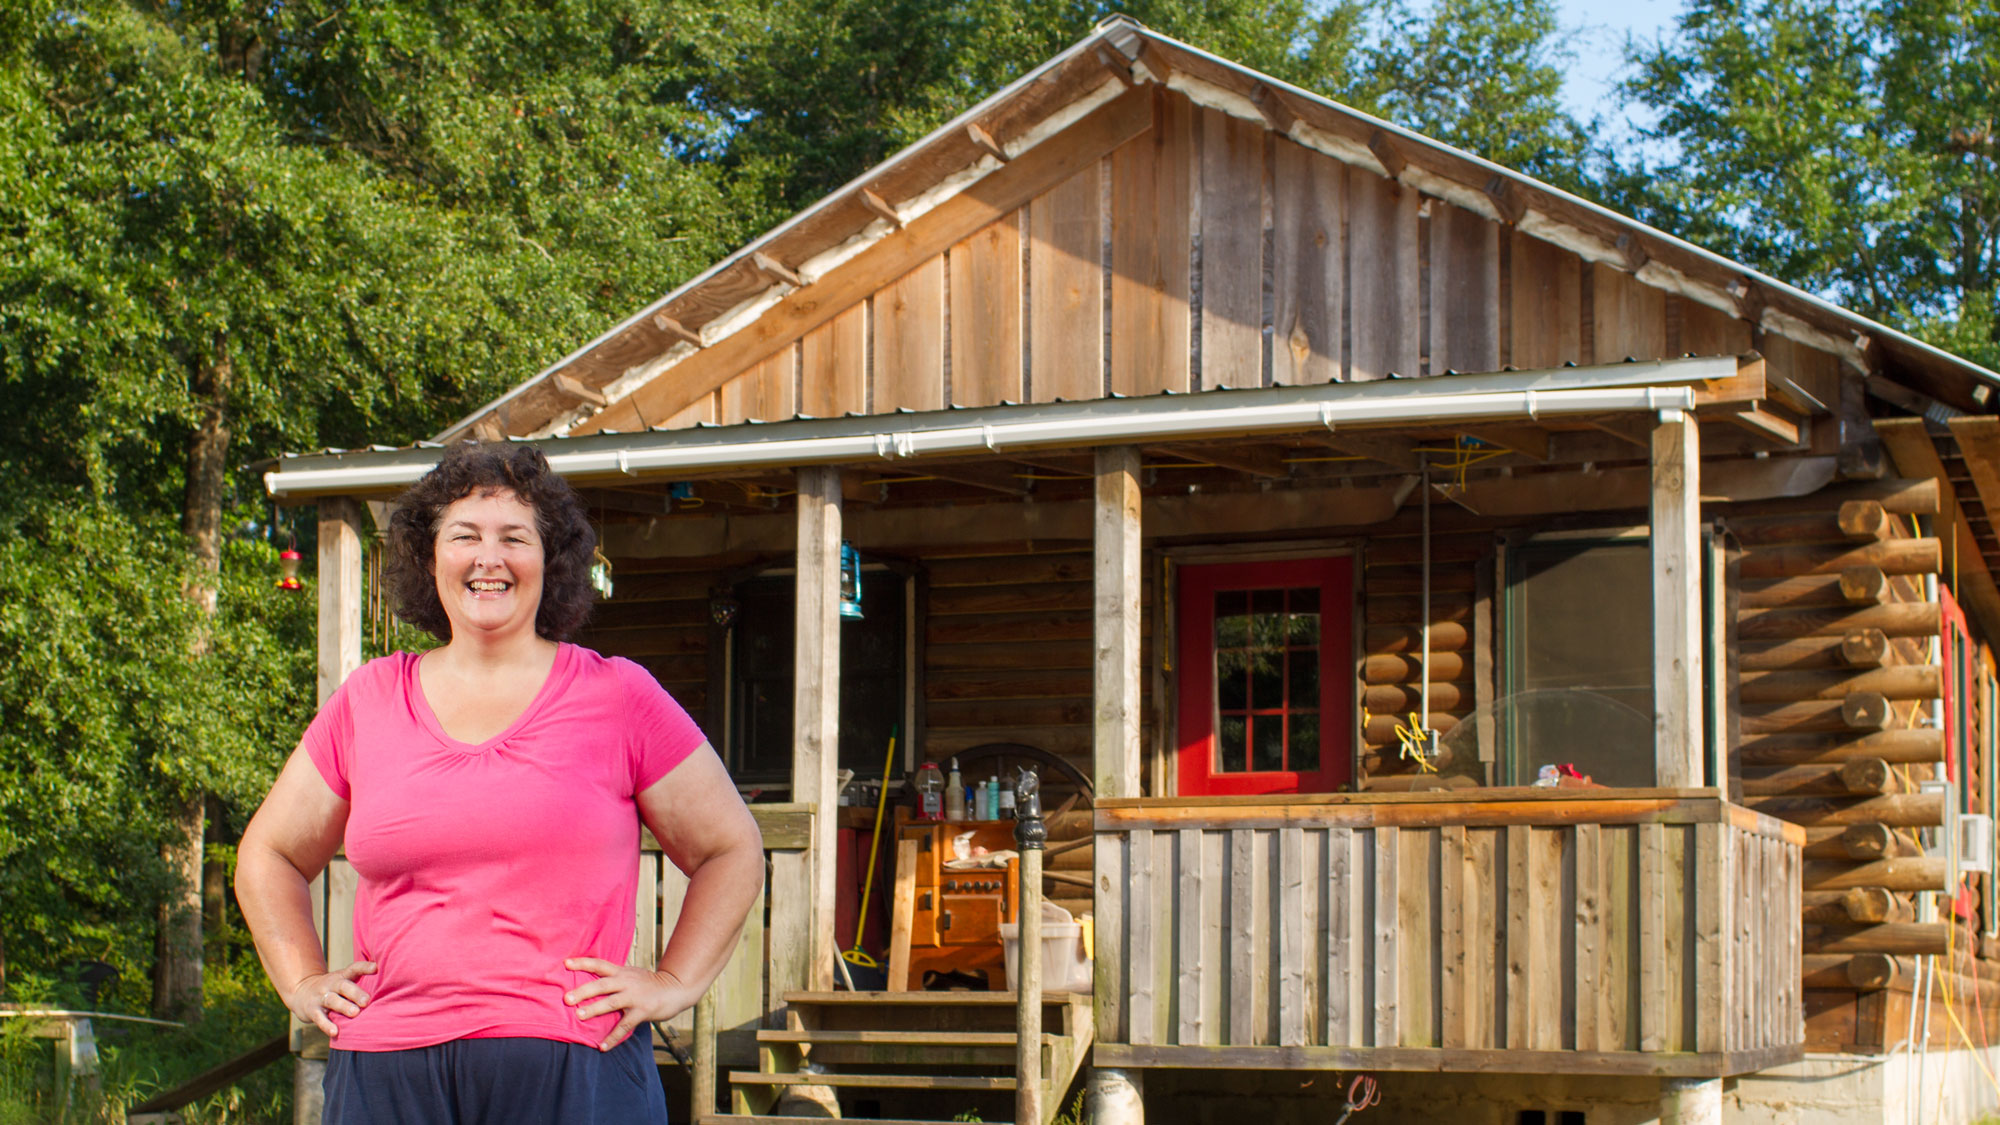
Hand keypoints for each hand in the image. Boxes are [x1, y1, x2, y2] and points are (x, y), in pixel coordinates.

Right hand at [285, 961, 376, 1036]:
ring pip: (332, 1000)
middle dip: (356, 993)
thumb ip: (361, 983)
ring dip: (344, 1006)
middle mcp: (331, 984)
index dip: (364, 967)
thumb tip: (390, 989)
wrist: (302, 992)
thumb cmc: (333, 989)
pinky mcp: (312, 1010)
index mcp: (342, 976)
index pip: (354, 968)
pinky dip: (327, 1025)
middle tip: (367, 1000)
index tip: (376, 968)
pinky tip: (336, 1032)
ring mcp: (321, 997)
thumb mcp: (344, 981)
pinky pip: (320, 1018)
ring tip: (355, 1013)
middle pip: (344, 986)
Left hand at [563, 957, 699, 1050]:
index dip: (582, 963)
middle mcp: (626, 982)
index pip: (599, 964)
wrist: (675, 988)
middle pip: (602, 984)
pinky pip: (625, 1026)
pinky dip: (613, 1037)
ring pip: (611, 1003)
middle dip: (584, 991)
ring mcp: (634, 997)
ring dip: (594, 1010)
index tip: (566, 963)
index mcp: (621, 972)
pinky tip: (602, 1046)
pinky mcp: (642, 1011)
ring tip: (579, 1016)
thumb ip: (615, 977)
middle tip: (567, 998)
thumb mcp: (632, 974)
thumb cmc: (649, 983)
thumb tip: (590, 983)